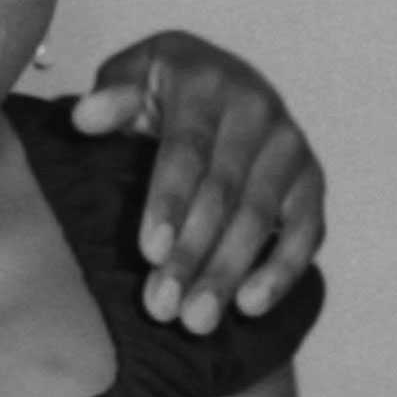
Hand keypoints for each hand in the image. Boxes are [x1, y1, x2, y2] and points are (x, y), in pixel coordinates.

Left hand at [72, 32, 323, 333]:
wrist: (222, 81)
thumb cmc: (163, 89)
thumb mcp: (132, 75)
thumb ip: (111, 95)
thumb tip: (85, 116)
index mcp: (205, 84)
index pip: (187, 150)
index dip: (169, 202)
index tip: (149, 252)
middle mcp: (257, 110)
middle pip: (224, 192)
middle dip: (194, 254)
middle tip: (163, 306)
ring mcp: (289, 146)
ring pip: (261, 217)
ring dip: (229, 273)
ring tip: (197, 320)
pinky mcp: (311, 180)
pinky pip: (305, 230)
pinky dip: (282, 271)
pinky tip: (250, 306)